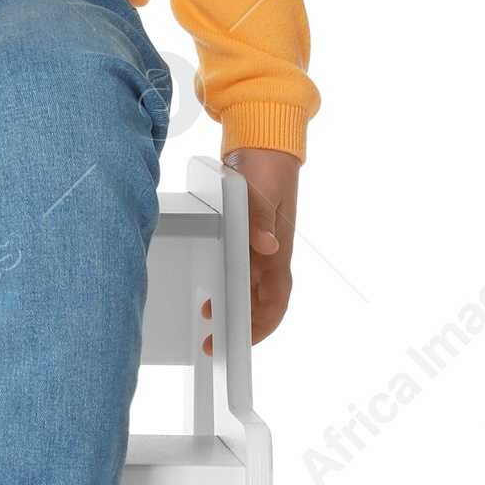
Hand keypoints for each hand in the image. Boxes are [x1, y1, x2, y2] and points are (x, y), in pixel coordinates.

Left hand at [201, 146, 299, 350]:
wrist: (263, 142)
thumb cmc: (266, 166)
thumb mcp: (261, 191)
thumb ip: (260, 219)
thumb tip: (267, 247)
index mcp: (277, 250)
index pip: (276, 299)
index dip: (264, 325)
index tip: (244, 342)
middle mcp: (268, 253)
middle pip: (259, 301)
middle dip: (241, 324)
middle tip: (213, 339)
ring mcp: (256, 245)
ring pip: (246, 287)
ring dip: (231, 305)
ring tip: (207, 317)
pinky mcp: (243, 233)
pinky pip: (236, 266)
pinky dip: (225, 282)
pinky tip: (209, 287)